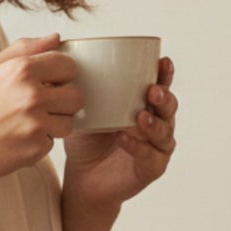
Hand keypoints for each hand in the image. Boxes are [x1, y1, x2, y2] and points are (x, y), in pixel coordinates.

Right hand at [0, 34, 81, 187]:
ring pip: (68, 123)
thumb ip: (24, 49)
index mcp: (21, 70)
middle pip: (76, 96)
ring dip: (53, 125)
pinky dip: (37, 144)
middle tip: (39, 107)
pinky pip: (51, 144)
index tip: (48, 83)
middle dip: (62, 102)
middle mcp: (31, 96)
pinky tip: (15, 140)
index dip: (60, 75)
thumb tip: (56, 38)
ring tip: (26, 125)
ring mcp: (34, 124)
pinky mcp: (34, 149)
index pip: (68, 65)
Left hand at [62, 58, 177, 210]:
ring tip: (140, 116)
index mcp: (145, 106)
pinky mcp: (151, 169)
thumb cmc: (86, 140)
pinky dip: (138, 147)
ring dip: (154, 123)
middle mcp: (156, 125)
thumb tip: (61, 53)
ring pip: (164, 133)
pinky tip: (125, 138)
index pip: (160, 86)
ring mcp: (157, 147)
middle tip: (152, 90)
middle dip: (164, 97)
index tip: (162, 61)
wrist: (82, 178)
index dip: (165, 74)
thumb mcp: (83, 110)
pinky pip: (150, 157)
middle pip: (169, 107)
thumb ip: (80, 87)